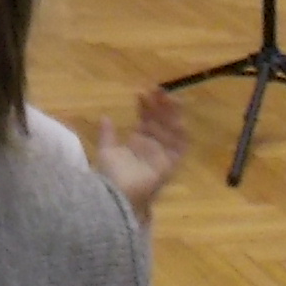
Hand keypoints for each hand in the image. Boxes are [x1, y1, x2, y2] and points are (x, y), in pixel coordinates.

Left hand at [94, 89, 189, 221]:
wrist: (118, 196)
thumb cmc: (111, 176)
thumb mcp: (107, 151)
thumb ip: (108, 134)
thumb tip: (105, 116)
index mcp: (138, 144)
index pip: (146, 120)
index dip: (146, 106)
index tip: (142, 92)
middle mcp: (152, 148)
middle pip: (161, 122)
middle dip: (161, 106)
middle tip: (158, 89)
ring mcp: (162, 155)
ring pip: (172, 130)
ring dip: (171, 114)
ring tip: (167, 98)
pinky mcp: (170, 164)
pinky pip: (180, 147)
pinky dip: (180, 133)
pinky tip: (177, 118)